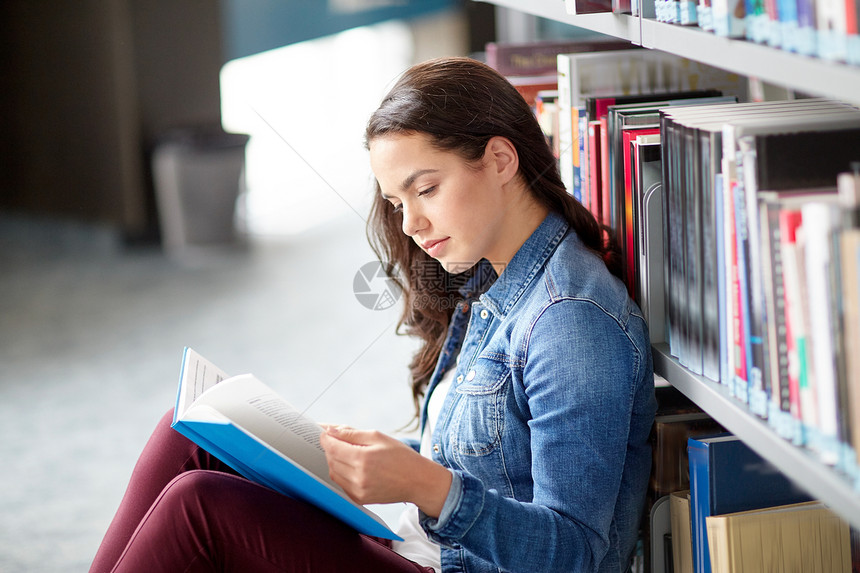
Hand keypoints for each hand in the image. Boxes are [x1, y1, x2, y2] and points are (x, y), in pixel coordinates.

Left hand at [320, 426, 451, 517]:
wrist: (418, 481)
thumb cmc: (401, 456)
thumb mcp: (378, 437)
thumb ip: (352, 434)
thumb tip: (330, 430)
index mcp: (363, 459)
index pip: (331, 447)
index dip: (325, 437)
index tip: (325, 432)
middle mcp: (358, 477)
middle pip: (330, 459)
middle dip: (331, 447)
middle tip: (339, 439)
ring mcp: (358, 491)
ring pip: (333, 472)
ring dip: (335, 461)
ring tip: (350, 453)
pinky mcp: (359, 499)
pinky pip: (341, 483)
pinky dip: (342, 473)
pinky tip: (354, 466)